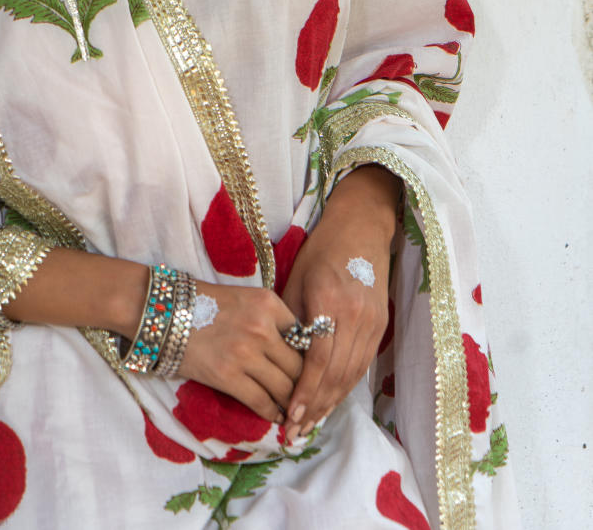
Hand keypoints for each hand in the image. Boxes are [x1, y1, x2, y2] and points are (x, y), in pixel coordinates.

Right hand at [177, 281, 303, 424]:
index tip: (309, 371)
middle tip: (307, 398)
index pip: (304, 337)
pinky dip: (273, 413)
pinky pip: (262, 401)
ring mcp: (246, 353)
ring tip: (295, 412)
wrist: (165, 313)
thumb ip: (271, 320)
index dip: (309, 358)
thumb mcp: (246, 300)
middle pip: (299, 365)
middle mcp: (262, 327)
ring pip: (285, 388)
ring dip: (292, 403)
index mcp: (268, 303)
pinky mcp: (228, 376)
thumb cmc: (205, 304)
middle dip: (305, 385)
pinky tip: (276, 417)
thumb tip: (297, 350)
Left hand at [281, 165, 398, 441]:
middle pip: (336, 375)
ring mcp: (373, 323)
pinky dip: (344, 387)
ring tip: (309, 425)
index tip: (288, 416)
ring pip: (351, 375)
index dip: (303, 392)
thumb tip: (279, 362)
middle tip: (294, 432)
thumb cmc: (321, 250)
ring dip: (330, 403)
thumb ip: (291, 322)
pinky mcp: (381, 327)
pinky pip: (362, 366)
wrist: (362, 227)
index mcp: (330, 302)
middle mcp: (356, 317)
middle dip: (315, 407)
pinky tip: (329, 402)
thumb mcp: (296, 279)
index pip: (317, 360)